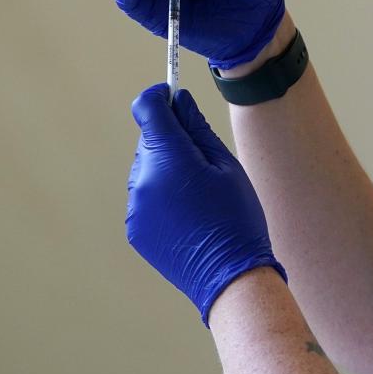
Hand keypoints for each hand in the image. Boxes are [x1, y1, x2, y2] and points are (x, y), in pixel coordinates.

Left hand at [128, 84, 286, 324]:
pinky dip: (161, 194)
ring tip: (198, 193)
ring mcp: (135, 206)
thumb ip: (197, 130)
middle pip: (149, 140)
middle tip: (204, 158)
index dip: (160, 97)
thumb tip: (179, 101)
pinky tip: (188, 213)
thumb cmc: (237, 217)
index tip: (175, 98)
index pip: (147, 108)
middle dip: (171, 139)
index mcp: (169, 158)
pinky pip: (145, 196)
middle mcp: (143, 179)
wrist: (229, 275)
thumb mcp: (226, 166)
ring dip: (166, 168)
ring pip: (146, 168)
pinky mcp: (134, 227)